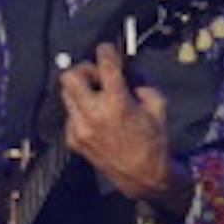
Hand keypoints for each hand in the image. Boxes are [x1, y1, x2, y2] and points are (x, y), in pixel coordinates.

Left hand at [58, 43, 181, 205]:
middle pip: (70, 75)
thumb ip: (140, 82)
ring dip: (80, 88)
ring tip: (97, 95)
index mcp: (117, 103)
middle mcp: (93, 114)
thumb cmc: (154, 140)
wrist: (142, 175)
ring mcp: (79, 127)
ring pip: (66, 93)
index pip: (104, 65)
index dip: (105, 51)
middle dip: (84, 69)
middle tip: (97, 74)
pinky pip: (70, 113)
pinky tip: (96, 117)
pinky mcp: (72, 139)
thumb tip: (127, 66)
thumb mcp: (157, 105)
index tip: (107, 48)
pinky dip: (81, 109)